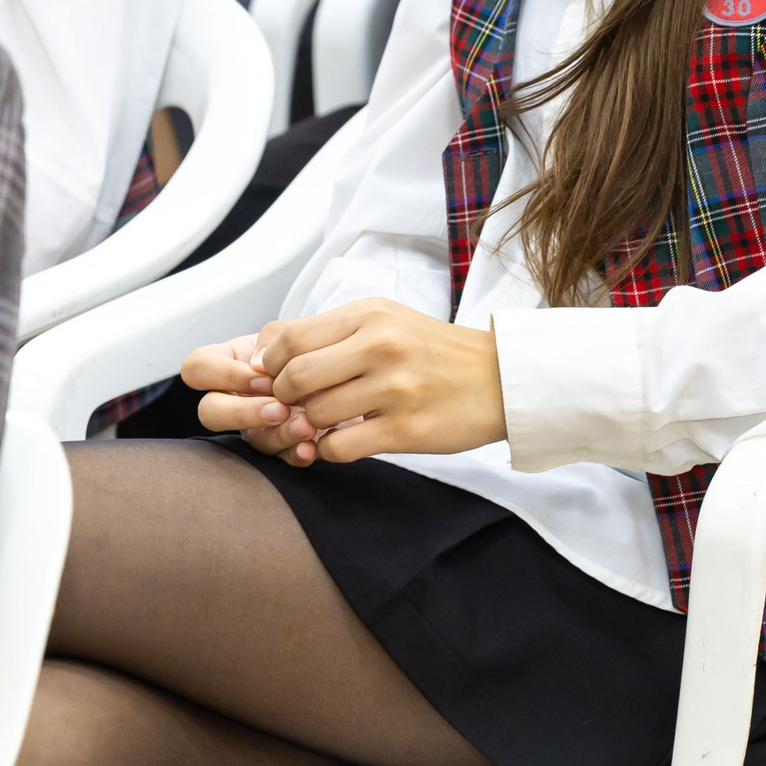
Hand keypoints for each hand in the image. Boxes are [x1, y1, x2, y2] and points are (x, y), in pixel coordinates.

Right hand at [182, 334, 315, 463]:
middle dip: (243, 413)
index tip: (264, 373)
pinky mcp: (282, 446)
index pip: (196, 368)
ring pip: (250, 440)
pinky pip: (280, 458)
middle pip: (209, 413)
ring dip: (278, 434)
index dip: (224, 374)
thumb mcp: (290, 333)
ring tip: (306, 424)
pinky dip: (296, 453)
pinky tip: (311, 446)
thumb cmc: (308, 344)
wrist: (337, 366)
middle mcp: (233, 398)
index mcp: (227, 363)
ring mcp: (255, 426)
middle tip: (280, 407)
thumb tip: (259, 365)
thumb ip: (272, 341)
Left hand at [187, 299, 507, 465]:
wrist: (499, 379)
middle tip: (294, 406)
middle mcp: (380, 346)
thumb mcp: (385, 321)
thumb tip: (265, 354)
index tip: (275, 380)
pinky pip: (340, 448)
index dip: (270, 365)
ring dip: (308, 427)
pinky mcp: (406, 430)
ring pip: (315, 415)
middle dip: (283, 399)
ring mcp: (394, 389)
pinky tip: (344, 441)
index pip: (288, 339)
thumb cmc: (434, 351)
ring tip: (321, 424)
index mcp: (369, 315)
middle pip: (294, 378)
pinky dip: (330, 450)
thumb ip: (330, 333)